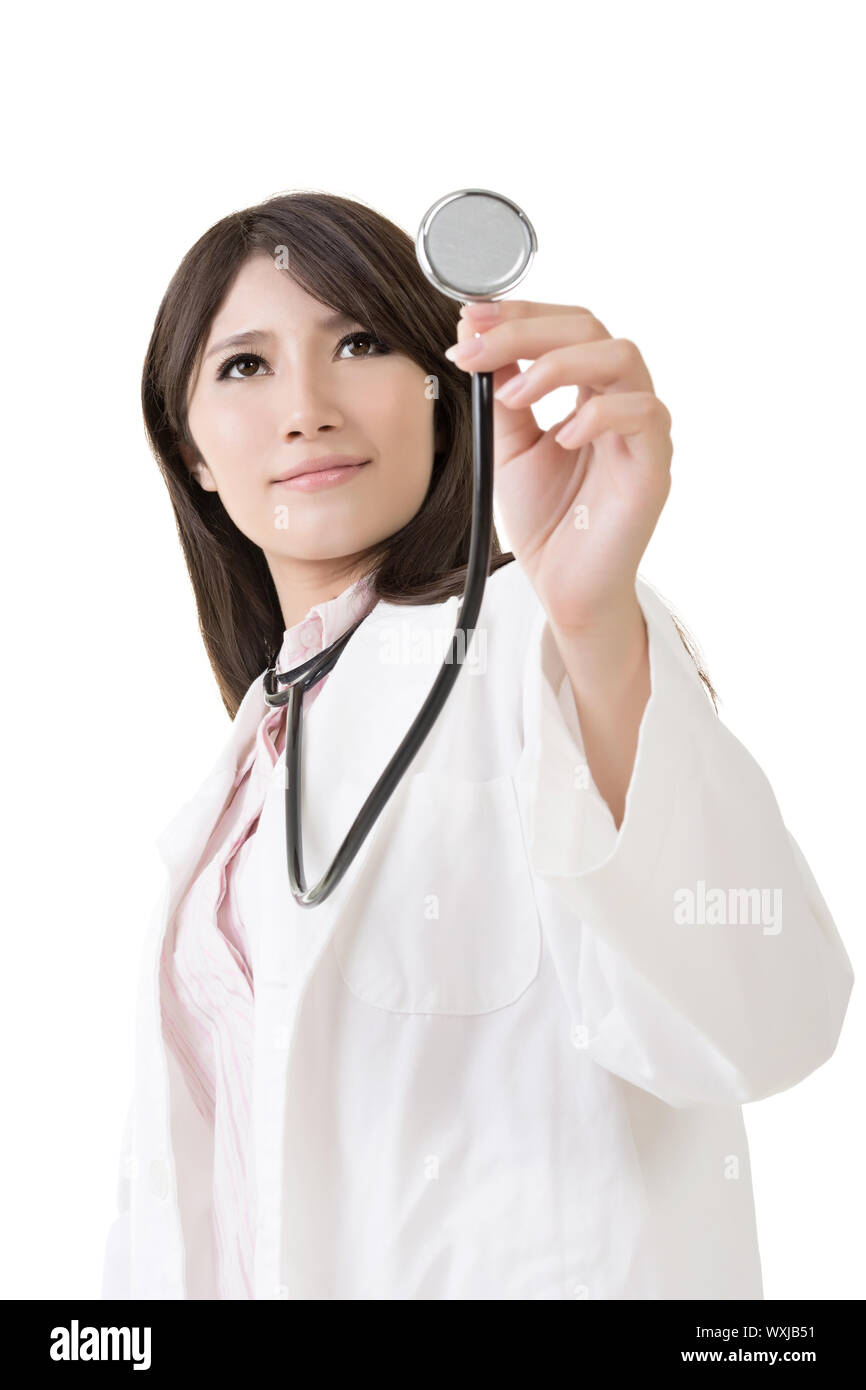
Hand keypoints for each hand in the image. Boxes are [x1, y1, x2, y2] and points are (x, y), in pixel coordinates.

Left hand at [444, 300, 672, 633]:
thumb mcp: (508, 446)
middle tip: (476, 348)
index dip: (520, 313)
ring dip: (558, 365)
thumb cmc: (546, 519)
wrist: (564, 587)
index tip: (469, 317)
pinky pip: (643, 415)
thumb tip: (476, 338)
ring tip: (514, 395)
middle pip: (590, 329)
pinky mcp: (653, 465)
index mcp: (588, 391)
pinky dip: (598, 415)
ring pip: (622, 357)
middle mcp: (621, 400)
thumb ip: (501, 395)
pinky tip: (562, 438)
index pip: (565, 327)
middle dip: (527, 330)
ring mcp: (642, 431)